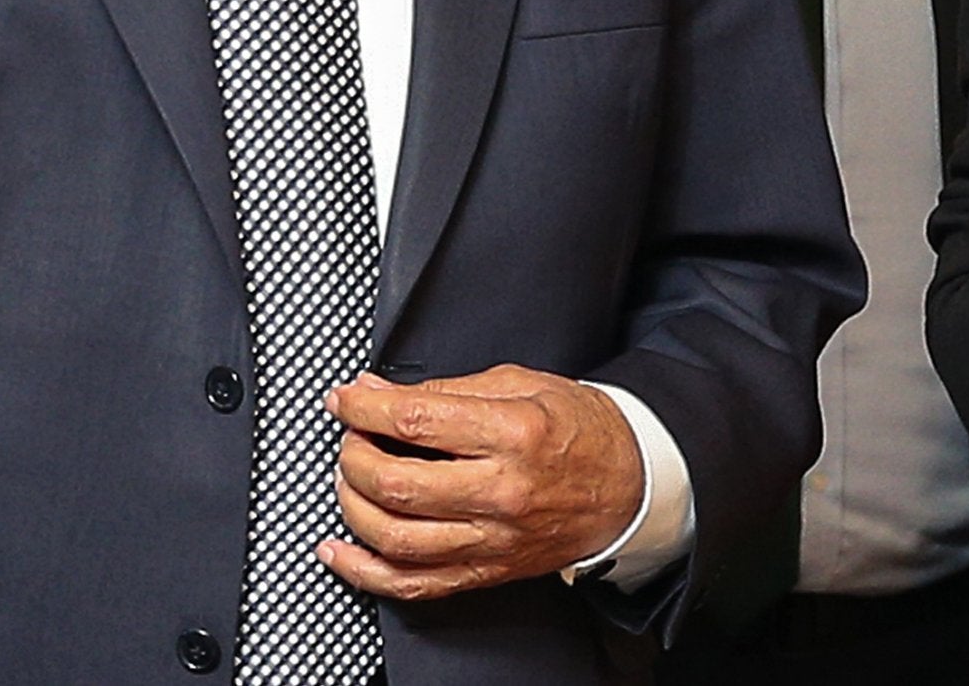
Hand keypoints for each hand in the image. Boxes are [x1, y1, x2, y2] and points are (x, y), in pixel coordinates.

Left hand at [319, 365, 644, 599]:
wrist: (628, 483)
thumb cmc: (579, 429)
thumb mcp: (521, 384)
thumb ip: (446, 389)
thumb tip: (378, 391)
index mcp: (512, 432)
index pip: (416, 421)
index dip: (364, 408)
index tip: (345, 398)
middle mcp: (501, 490)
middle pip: (396, 484)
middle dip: (353, 456)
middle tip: (351, 437)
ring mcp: (492, 539)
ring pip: (394, 538)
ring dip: (352, 506)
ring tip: (349, 479)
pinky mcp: (486, 571)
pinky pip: (411, 584)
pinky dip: (363, 571)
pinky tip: (340, 549)